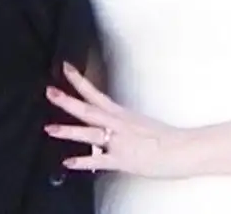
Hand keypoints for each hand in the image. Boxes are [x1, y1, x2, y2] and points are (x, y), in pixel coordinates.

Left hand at [45, 63, 188, 177]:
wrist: (180, 148)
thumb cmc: (163, 136)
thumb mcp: (137, 121)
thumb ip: (119, 121)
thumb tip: (107, 122)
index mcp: (120, 113)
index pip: (95, 92)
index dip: (79, 80)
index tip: (65, 68)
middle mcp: (117, 124)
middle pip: (88, 109)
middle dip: (67, 101)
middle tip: (49, 91)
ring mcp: (119, 141)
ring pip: (90, 133)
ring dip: (68, 130)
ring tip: (50, 128)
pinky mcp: (122, 159)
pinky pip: (99, 160)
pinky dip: (82, 162)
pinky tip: (68, 162)